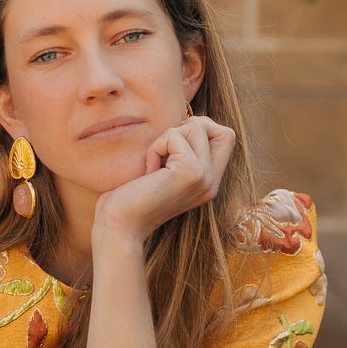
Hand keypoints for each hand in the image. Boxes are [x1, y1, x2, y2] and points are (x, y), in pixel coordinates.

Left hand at [92, 117, 235, 245]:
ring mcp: (205, 178)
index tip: (174, 148)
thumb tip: (187, 120)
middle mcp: (213, 182)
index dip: (201, 129)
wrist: (119, 226)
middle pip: (223, 130)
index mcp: (209, 182)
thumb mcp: (164, 171)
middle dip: (191, 129)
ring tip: (154, 166)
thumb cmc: (130, 198)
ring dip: (167, 139)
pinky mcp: (190, 172)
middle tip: (166, 152)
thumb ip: (181, 152)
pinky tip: (148, 172)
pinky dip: (155, 148)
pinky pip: (174, 135)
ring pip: (197, 126)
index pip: (226, 137)